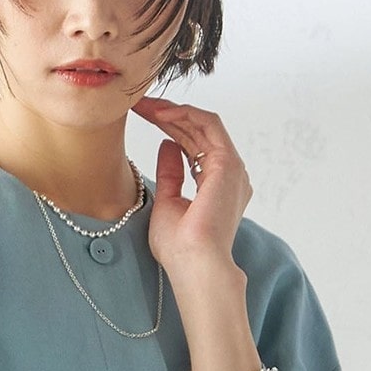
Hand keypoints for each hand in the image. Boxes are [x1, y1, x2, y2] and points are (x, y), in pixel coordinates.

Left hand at [130, 94, 253, 273]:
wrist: (194, 266)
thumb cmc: (180, 248)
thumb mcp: (167, 202)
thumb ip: (171, 174)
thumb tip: (167, 146)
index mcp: (216, 185)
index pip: (193, 146)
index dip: (168, 128)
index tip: (142, 117)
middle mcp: (228, 174)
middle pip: (197, 132)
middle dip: (167, 115)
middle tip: (139, 104)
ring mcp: (231, 168)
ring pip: (203, 125)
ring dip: (173, 111)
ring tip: (145, 105)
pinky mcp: (228, 164)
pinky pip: (208, 125)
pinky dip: (185, 114)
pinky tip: (160, 113)